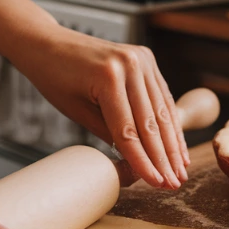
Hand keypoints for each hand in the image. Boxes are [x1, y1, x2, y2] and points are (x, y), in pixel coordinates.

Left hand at [15, 26, 189, 188]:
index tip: (156, 183)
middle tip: (174, 184)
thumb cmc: (55, 78)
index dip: (144, 161)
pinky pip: (162, 96)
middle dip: (164, 158)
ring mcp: (142, 59)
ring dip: (173, 145)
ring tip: (180, 171)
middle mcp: (131, 65)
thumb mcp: (77, 111)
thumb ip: (109, 134)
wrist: (49, 43)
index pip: (129, 130)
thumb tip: (136, 161)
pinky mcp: (147, 59)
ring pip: (162, 111)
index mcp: (109, 77)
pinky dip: (170, 122)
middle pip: (151, 122)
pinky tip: (178, 146)